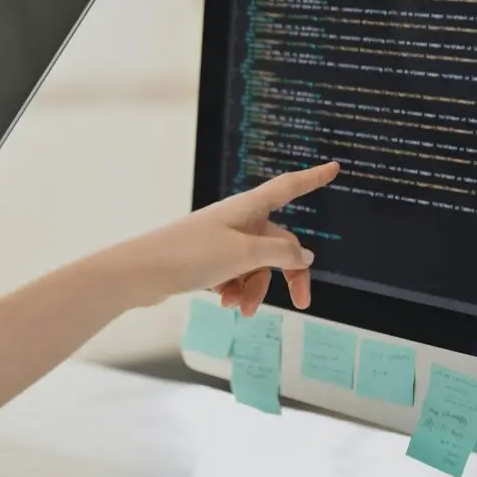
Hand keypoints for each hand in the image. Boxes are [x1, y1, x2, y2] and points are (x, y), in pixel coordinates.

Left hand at [113, 162, 339, 315]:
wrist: (141, 273)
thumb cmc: (190, 255)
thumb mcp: (245, 255)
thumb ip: (281, 254)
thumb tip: (306, 255)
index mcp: (248, 208)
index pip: (289, 188)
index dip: (313, 178)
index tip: (334, 167)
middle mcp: (238, 220)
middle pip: (279, 243)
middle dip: (287, 275)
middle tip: (303, 304)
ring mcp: (223, 240)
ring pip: (258, 265)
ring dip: (255, 289)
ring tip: (238, 309)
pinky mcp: (209, 260)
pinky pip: (237, 275)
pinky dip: (235, 290)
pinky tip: (223, 303)